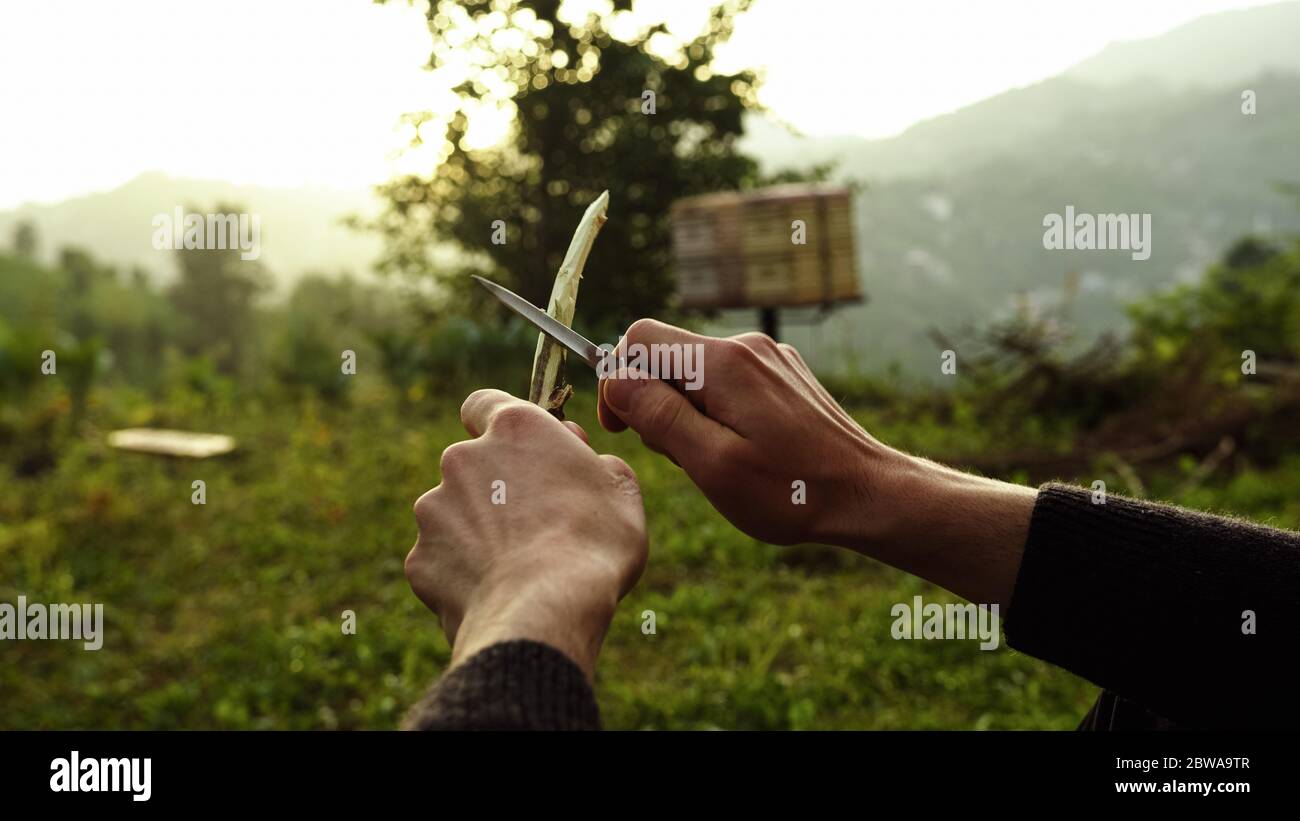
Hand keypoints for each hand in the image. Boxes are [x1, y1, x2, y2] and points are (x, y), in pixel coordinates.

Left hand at [407, 389, 646, 679]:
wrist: (544, 614)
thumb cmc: (594, 547)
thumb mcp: (621, 494)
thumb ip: (600, 465)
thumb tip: (590, 464)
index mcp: (514, 429)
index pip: (485, 403)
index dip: (500, 426)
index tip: (521, 452)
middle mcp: (463, 458)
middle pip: (471, 464)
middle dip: (495, 488)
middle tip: (535, 524)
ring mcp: (434, 509)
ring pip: (454, 514)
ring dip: (477, 531)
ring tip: (516, 568)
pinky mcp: (420, 559)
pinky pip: (442, 561)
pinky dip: (462, 573)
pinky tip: (495, 593)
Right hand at [596, 320, 1035, 608]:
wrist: (869, 494)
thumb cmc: (790, 491)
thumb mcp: (711, 464)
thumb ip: (658, 415)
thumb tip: (615, 378)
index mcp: (723, 363)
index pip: (640, 338)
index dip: (619, 380)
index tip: (624, 428)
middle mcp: (746, 346)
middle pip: (668, 355)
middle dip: (656, 402)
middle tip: (679, 456)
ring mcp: (769, 358)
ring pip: (698, 372)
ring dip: (688, 412)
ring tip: (718, 461)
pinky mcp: (784, 375)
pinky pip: (729, 382)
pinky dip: (719, 412)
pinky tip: (744, 452)